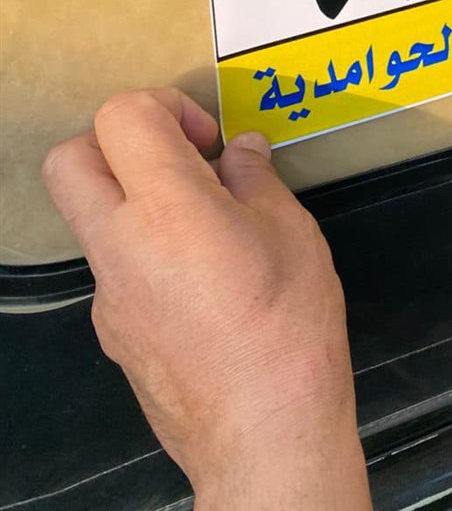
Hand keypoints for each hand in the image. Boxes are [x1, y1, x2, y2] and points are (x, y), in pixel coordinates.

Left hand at [42, 89, 371, 510]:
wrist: (263, 433)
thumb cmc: (288, 328)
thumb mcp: (292, 232)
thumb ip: (256, 180)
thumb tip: (240, 153)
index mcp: (167, 209)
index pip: (121, 117)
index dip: (165, 106)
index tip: (206, 138)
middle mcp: (120, 246)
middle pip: (70, 160)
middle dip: (118, 143)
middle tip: (178, 160)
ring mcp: (108, 294)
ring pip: (91, 216)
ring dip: (135, 199)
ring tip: (207, 224)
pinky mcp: (113, 332)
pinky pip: (114, 266)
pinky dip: (146, 250)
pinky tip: (205, 278)